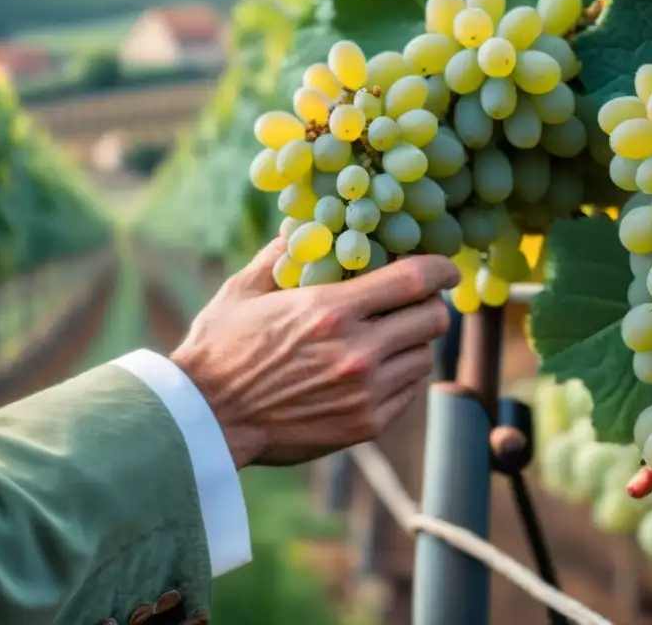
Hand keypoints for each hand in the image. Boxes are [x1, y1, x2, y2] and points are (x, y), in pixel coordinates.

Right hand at [171, 238, 459, 468]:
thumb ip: (281, 254)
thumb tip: (306, 227)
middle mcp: (357, 351)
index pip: (414, 280)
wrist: (206, 420)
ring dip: (413, 342)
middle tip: (415, 301)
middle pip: (432, 318)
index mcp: (330, 310)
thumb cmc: (220, 349)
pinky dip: (400, 376)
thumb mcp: (243, 290)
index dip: (440, 267)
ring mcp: (365, 392)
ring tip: (389, 336)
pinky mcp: (366, 425)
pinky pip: (408, 391)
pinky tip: (375, 369)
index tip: (445, 265)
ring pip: (424, 356)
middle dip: (430, 304)